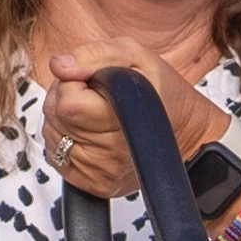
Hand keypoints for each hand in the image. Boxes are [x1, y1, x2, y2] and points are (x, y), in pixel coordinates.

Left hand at [42, 35, 222, 198]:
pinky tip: (91, 134)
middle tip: (96, 96)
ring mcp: (102, 173)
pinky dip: (68, 142)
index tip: (93, 82)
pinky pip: (57, 158)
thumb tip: (59, 66)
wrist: (187, 133)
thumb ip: (93, 55)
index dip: (73, 84)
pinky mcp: (95, 185)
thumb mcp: (134, 55)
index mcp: (121, 119)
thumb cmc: (162, 92)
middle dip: (67, 100)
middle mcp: (111, 154)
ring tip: (96, 114)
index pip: (66, 103)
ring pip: (53, 138)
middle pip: (55, 118)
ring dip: (67, 121)